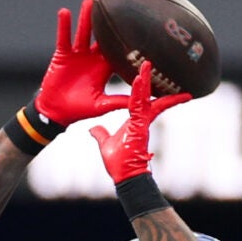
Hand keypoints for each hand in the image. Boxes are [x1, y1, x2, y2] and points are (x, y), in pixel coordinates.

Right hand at [34, 0, 127, 126]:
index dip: (123, 40)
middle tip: (114, 5)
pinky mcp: (62, 54)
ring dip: (85, 18)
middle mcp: (91, 58)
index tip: (134, 26)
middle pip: (100, 37)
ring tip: (90, 2)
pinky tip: (64, 12)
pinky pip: (63, 37)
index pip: (116, 50)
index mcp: (103, 68)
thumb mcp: (102, 105)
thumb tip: (140, 101)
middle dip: (106, 23)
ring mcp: (77, 55)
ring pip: (82, 33)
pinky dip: (63, 26)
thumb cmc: (80, 110)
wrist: (57, 112)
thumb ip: (119, 101)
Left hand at [89, 63, 190, 182]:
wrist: (124, 177)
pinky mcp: (139, 126)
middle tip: (148, 63)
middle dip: (147, 79)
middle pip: (145, 95)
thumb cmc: (119, 164)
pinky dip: (138, 93)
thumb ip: (101, 135)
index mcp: (134, 121)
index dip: (142, 90)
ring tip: (145, 65)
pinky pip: (139, 105)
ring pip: (144, 97)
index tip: (144, 78)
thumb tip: (93, 130)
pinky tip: (138, 80)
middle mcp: (140, 120)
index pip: (139, 100)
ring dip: (144, 80)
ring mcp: (141, 123)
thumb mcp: (106, 144)